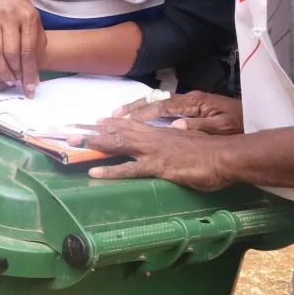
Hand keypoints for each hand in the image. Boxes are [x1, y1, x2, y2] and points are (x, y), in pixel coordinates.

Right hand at [0, 0, 46, 95]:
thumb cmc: (23, 20)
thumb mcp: (36, 30)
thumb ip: (37, 52)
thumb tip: (33, 82)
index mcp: (29, 18)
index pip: (29, 51)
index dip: (29, 72)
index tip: (29, 89)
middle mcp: (9, 15)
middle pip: (11, 52)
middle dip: (14, 72)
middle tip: (14, 82)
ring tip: (4, 78)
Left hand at [83, 119, 230, 190]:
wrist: (225, 156)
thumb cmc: (210, 151)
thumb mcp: (188, 141)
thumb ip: (173, 138)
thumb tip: (169, 133)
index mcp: (158, 131)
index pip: (127, 124)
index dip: (107, 124)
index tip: (91, 122)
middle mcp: (151, 137)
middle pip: (115, 131)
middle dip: (90, 131)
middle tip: (68, 131)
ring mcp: (153, 151)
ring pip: (117, 144)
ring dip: (94, 143)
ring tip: (72, 144)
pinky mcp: (158, 166)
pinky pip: (130, 169)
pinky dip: (111, 170)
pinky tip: (95, 172)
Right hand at [112, 91, 244, 135]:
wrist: (257, 122)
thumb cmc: (241, 126)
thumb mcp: (223, 127)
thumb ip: (200, 126)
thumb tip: (175, 126)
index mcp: (195, 103)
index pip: (163, 106)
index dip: (143, 112)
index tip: (124, 119)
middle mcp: (188, 100)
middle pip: (154, 101)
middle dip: (132, 108)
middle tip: (112, 115)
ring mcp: (188, 104)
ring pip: (156, 104)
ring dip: (136, 110)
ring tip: (117, 116)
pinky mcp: (190, 110)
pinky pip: (163, 109)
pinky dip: (148, 112)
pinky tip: (138, 119)